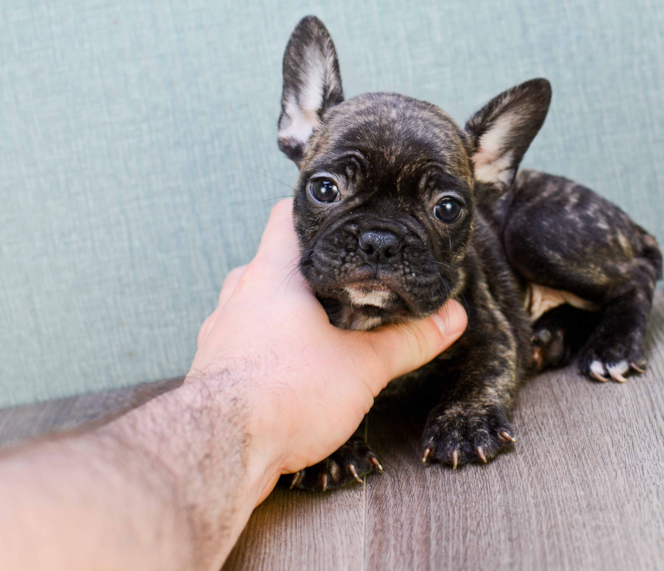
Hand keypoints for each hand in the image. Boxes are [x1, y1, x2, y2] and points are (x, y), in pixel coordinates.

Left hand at [191, 199, 467, 496]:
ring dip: (285, 311)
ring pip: (255, 304)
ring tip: (322, 330)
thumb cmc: (285, 394)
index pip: (287, 215)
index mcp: (272, 274)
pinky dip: (267, 346)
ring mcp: (220, 330)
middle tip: (346, 286)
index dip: (316, 212)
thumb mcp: (364, 366)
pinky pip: (243, 342)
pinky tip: (291, 369)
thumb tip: (452, 318)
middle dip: (310, 272)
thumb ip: (410, 340)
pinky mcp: (212, 368)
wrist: (222, 450)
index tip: (344, 220)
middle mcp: (239, 294)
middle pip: (273, 262)